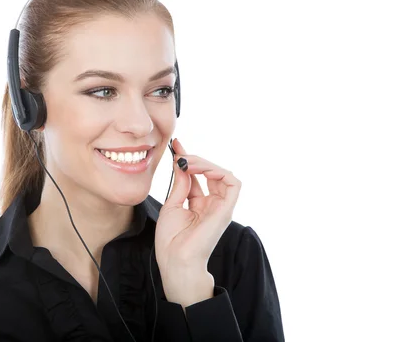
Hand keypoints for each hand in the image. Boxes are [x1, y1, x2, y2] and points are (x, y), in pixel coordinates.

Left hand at [155, 138, 241, 305]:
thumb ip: (181, 183)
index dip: (188, 159)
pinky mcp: (226, 209)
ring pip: (223, 174)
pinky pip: (233, 183)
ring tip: (188, 162)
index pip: (197, 175)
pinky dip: (218, 171)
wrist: (175, 259)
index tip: (176, 145)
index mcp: (199, 204)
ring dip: (205, 163)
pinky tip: (200, 169)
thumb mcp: (172, 204)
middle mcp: (212, 203)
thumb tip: (181, 162)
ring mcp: (221, 206)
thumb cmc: (171, 239)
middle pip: (210, 172)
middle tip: (179, 154)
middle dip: (195, 159)